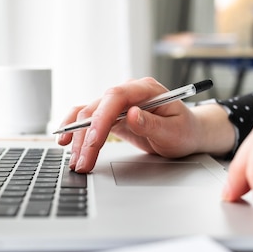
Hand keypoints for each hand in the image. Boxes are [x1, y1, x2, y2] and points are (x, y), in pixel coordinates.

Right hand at [56, 77, 234, 172]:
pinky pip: (88, 118)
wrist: (187, 132)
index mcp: (146, 89)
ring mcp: (118, 102)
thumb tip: (132, 114)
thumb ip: (153, 124)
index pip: (116, 97)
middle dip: (86, 137)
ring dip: (78, 138)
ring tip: (76, 161)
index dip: (101, 118)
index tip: (94, 141)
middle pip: (97, 108)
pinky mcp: (111, 114)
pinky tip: (65, 142)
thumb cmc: (184, 131)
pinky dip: (75, 130)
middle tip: (82, 162)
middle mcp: (129, 92)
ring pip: (88, 115)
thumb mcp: (175, 131)